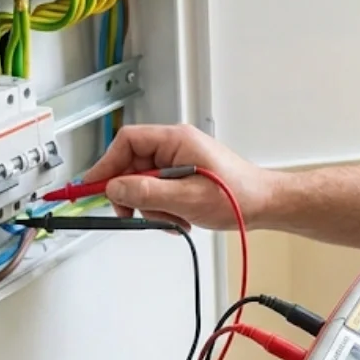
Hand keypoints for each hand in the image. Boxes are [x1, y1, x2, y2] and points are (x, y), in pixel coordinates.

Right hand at [79, 123, 275, 228]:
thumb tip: (114, 187)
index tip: (94, 186)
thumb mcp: (185, 197)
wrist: (265, 205)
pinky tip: (181, 219)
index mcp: (175, 140)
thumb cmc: (237, 195)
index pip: (127, 142)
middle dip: (134, 194)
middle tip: (135, 214)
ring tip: (173, 219)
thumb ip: (146, 192)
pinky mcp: (184, 177)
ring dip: (152, 207)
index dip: (107, 164)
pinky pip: (159, 192)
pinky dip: (164, 210)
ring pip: (144, 183)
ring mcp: (179, 162)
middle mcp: (175, 147)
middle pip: (132, 165)